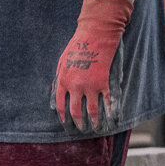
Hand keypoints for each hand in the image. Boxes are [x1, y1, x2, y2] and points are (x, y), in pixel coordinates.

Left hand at [52, 0, 131, 130]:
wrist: (95, 35)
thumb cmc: (77, 46)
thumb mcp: (61, 62)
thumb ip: (58, 79)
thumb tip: (54, 93)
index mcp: (63, 81)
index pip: (60, 105)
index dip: (64, 117)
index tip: (66, 124)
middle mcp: (75, 86)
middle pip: (76, 112)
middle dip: (78, 123)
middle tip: (81, 129)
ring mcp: (90, 86)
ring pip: (92, 111)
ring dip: (94, 122)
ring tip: (96, 128)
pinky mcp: (104, 83)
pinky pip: (107, 102)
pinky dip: (109, 113)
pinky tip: (111, 120)